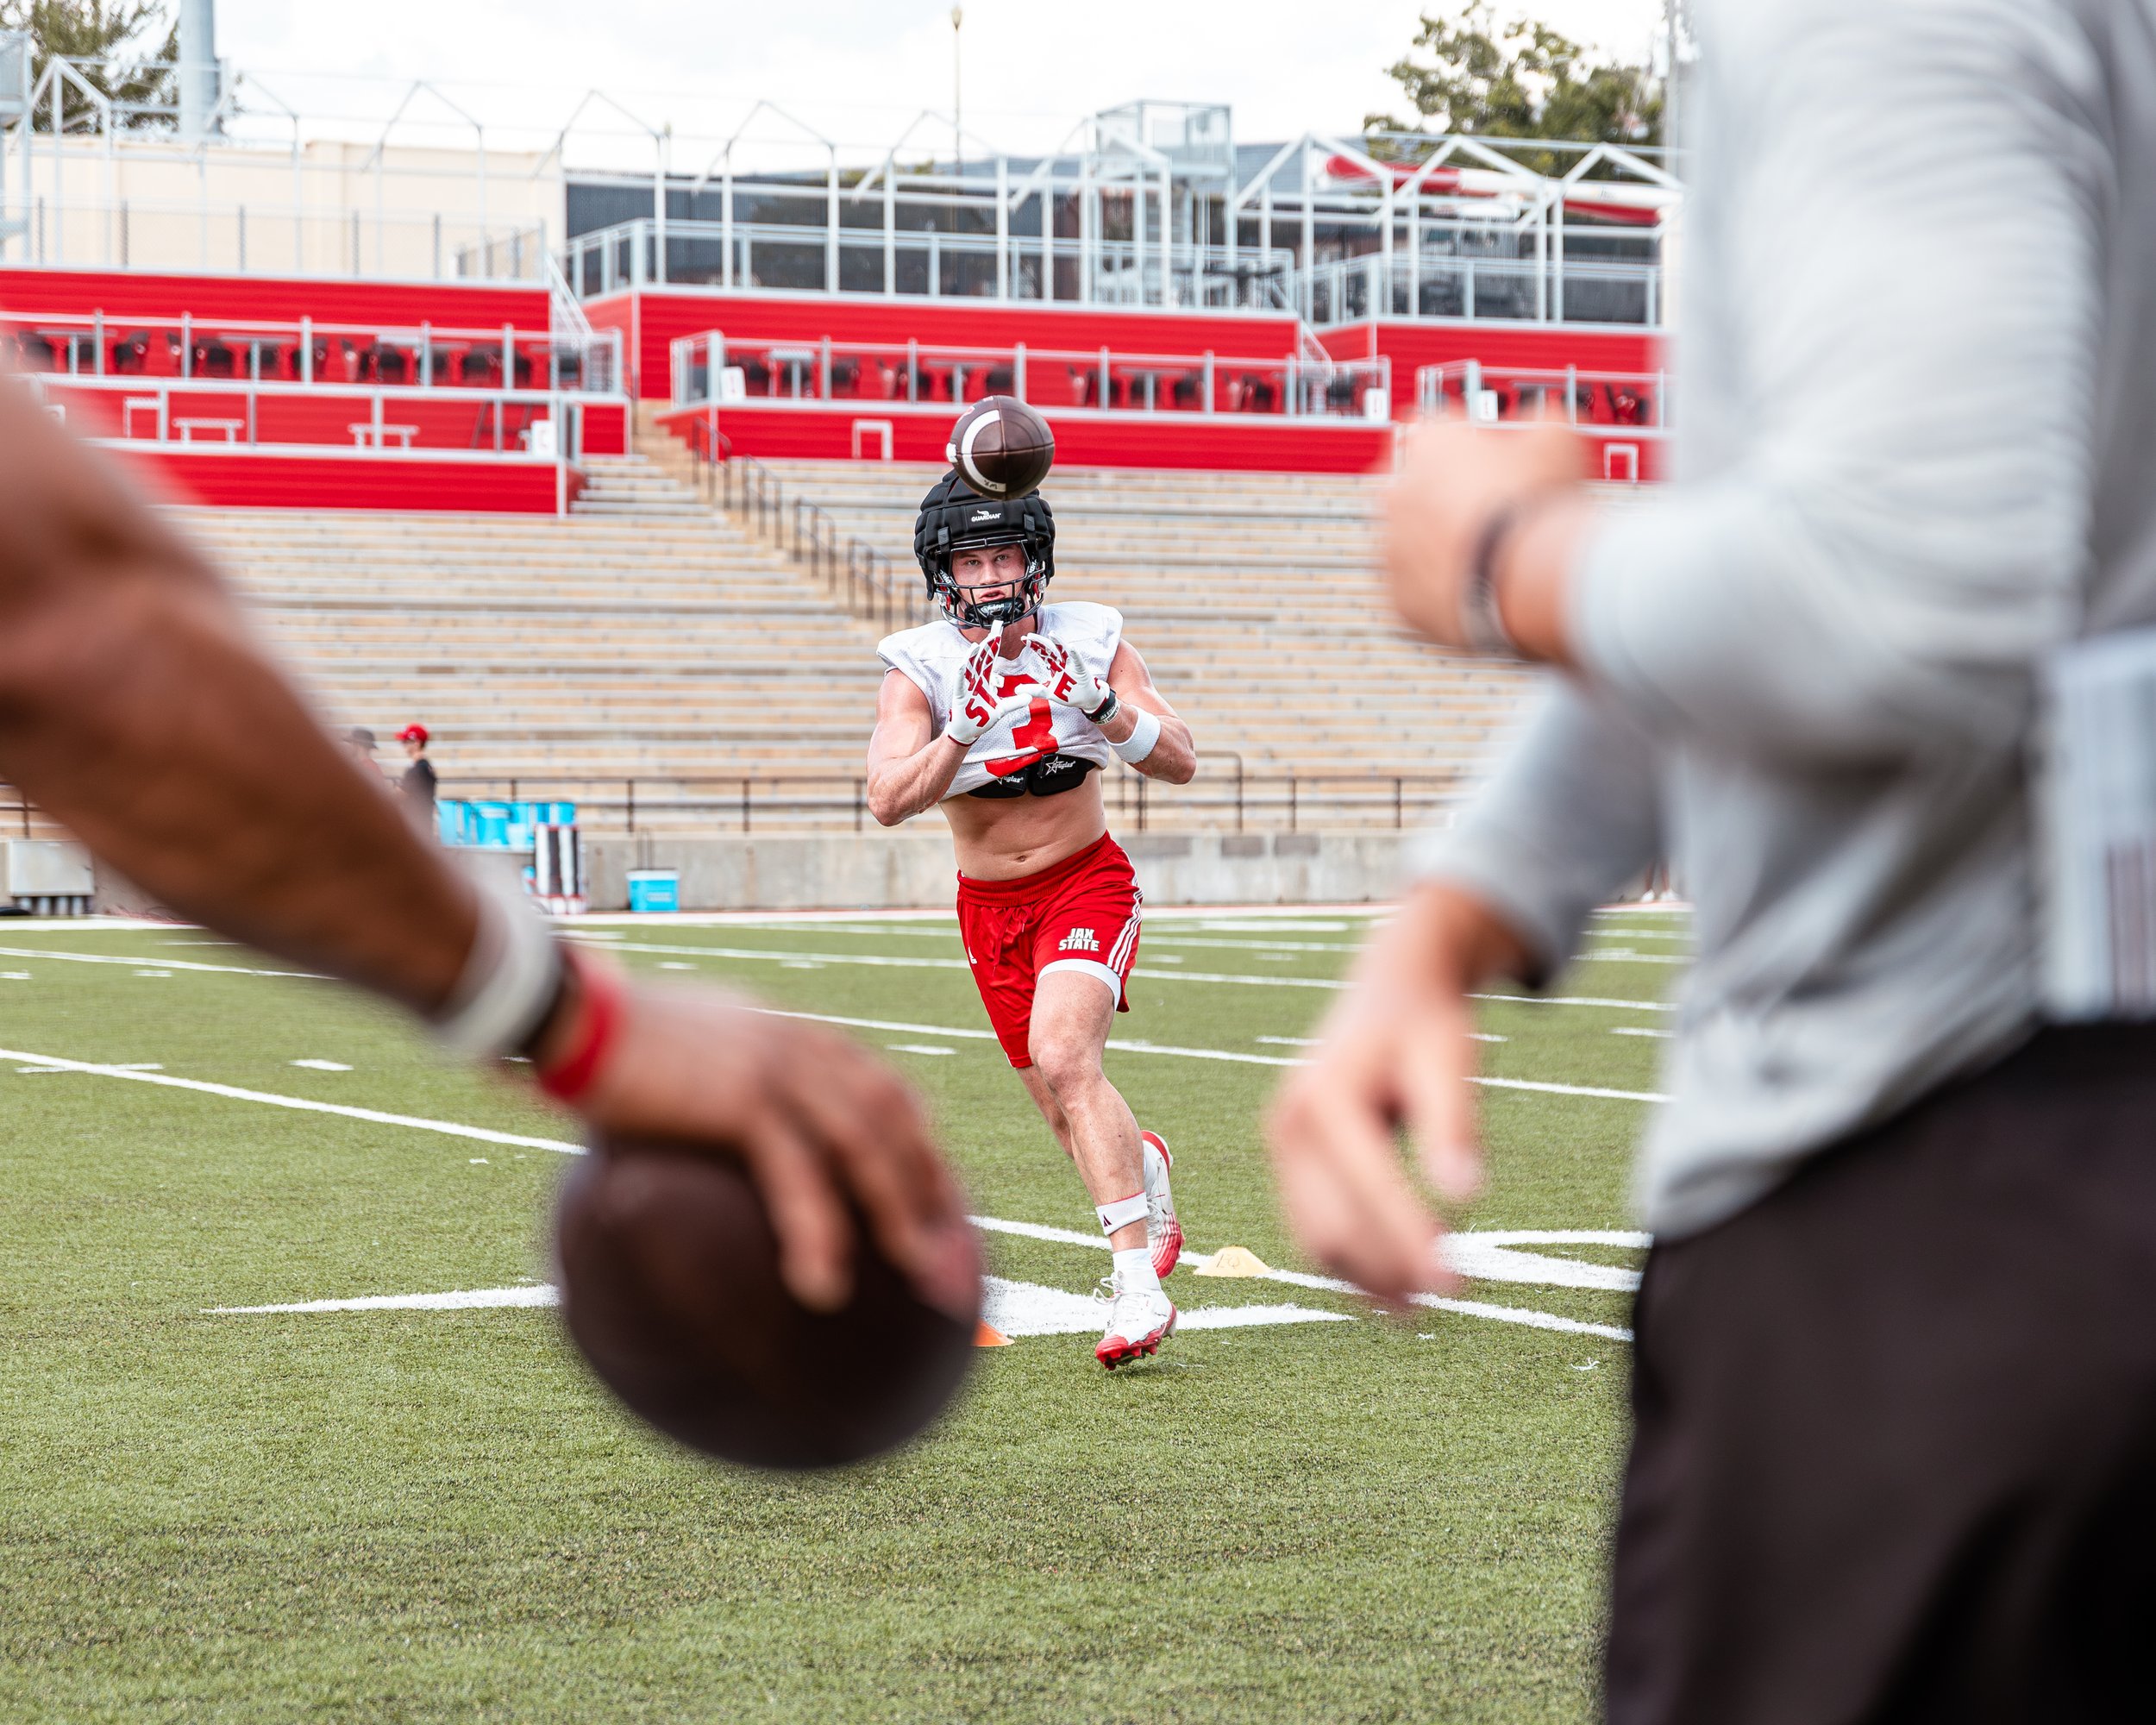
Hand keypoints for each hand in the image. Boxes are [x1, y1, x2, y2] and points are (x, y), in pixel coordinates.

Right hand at [575, 981, 978, 1320]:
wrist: (570, 1013)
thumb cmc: (612, 1047)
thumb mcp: (693, 1061)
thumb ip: (727, 1095)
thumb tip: (728, 1143)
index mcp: (794, 1035)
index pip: (887, 1090)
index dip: (923, 1148)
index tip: (946, 1203)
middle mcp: (799, 1044)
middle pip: (893, 1119)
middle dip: (932, 1189)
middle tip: (954, 1257)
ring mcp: (776, 1066)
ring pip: (863, 1147)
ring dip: (897, 1216)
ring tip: (920, 1279)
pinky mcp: (742, 1098)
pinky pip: (797, 1176)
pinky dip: (817, 1234)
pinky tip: (823, 1287)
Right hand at [944, 638, 1008, 746]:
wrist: (969, 732)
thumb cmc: (981, 719)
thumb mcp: (1002, 709)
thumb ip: (1015, 702)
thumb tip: (1029, 697)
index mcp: (984, 682)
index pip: (990, 661)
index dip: (993, 648)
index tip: (998, 635)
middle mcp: (975, 681)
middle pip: (980, 660)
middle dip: (986, 647)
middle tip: (993, 633)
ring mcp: (966, 687)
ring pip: (969, 668)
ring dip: (973, 657)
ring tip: (978, 645)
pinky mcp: (959, 695)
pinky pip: (959, 682)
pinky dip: (961, 672)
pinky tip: (964, 663)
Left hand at [1026, 630, 1110, 715]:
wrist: (1085, 700)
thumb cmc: (1068, 694)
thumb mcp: (1048, 693)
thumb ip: (1034, 690)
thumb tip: (1017, 690)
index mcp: (1054, 666)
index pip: (1042, 652)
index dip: (1033, 645)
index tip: (1023, 638)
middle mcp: (1062, 662)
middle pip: (1050, 648)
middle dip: (1040, 641)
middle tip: (1030, 635)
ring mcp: (1071, 665)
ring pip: (1064, 650)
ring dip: (1059, 642)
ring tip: (1052, 634)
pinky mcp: (1081, 669)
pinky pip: (1078, 660)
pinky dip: (1075, 653)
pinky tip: (1071, 647)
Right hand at [1265, 884, 1529, 1304]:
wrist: (1390, 990)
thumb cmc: (1426, 1024)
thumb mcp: (1450, 1060)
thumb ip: (1453, 1125)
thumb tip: (1466, 1197)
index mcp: (1325, 1098)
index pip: (1371, 1190)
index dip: (1414, 1242)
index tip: (1462, 1284)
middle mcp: (1288, 1124)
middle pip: (1334, 1227)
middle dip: (1392, 1270)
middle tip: (1457, 1291)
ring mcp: (1280, 1146)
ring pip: (1316, 1239)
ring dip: (1369, 1278)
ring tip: (1429, 1299)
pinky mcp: (1287, 1162)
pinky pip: (1311, 1229)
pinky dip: (1352, 1262)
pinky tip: (1398, 1280)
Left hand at [1384, 420, 1592, 661]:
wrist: (1528, 576)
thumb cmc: (1538, 507)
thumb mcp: (1556, 440)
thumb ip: (1541, 422)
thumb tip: (1545, 420)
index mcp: (1429, 444)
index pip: (1437, 431)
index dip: (1468, 443)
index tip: (1488, 457)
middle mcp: (1398, 493)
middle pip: (1415, 487)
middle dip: (1444, 496)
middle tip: (1485, 509)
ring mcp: (1392, 548)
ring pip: (1409, 543)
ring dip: (1436, 546)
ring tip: (1481, 554)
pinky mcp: (1398, 597)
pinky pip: (1412, 591)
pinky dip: (1435, 591)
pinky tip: (1470, 589)